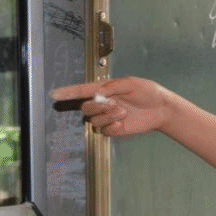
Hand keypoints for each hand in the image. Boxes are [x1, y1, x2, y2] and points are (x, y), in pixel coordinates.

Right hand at [51, 77, 172, 136]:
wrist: (161, 109)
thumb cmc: (148, 92)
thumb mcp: (130, 83)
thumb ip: (112, 87)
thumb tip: (97, 92)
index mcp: (105, 89)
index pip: (82, 90)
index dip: (67, 92)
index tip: (54, 94)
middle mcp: (103, 103)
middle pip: (85, 108)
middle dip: (97, 106)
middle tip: (114, 104)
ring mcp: (107, 117)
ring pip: (93, 120)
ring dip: (106, 116)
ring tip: (122, 112)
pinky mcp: (114, 129)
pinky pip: (103, 131)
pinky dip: (110, 127)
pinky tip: (121, 123)